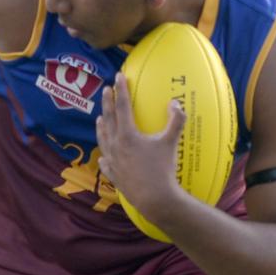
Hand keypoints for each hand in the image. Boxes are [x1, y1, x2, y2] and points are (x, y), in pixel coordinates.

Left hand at [96, 73, 187, 215]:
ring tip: (99, 118)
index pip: (122, 106)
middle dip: (107, 103)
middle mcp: (116, 145)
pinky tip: (104, 155)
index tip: (118, 77)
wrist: (155, 198)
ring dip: (101, 127)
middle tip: (106, 90)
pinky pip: (105, 162)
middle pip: (109, 119)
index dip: (120, 90)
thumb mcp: (171, 142)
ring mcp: (112, 160)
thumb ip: (175, 120)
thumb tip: (176, 103)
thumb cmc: (163, 169)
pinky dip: (104, 155)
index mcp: (128, 134)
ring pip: (103, 139)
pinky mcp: (114, 175)